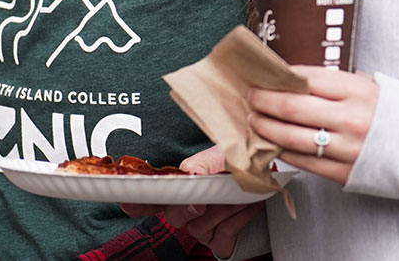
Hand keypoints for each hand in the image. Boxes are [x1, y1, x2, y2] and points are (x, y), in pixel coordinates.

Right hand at [118, 145, 261, 256]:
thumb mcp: (222, 156)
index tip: (128, 202)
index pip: (152, 198)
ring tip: (239, 192)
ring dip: (224, 208)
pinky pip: (222, 237)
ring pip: (201, 227)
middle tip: (208, 194)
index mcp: (181, 188)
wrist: (271, 175)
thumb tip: (187, 176)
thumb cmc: (241, 163)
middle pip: (176, 218)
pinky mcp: (222, 241)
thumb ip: (201, 165)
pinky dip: (238, 219)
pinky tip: (249, 205)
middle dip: (193, 205)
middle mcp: (188, 211)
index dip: (137, 201)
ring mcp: (203, 228)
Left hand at [248, 65, 378, 184]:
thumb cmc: (396, 113)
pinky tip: (274, 144)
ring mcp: (346, 148)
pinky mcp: (344, 172)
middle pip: (293, 107)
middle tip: (252, 96)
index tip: (266, 75)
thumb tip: (298, 80)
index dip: (281, 76)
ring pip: (292, 137)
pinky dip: (284, 152)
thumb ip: (337, 84)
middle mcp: (350, 119)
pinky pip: (304, 162)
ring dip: (267, 128)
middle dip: (265, 100)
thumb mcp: (371, 86)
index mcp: (357, 91)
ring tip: (255, 120)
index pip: (307, 79)